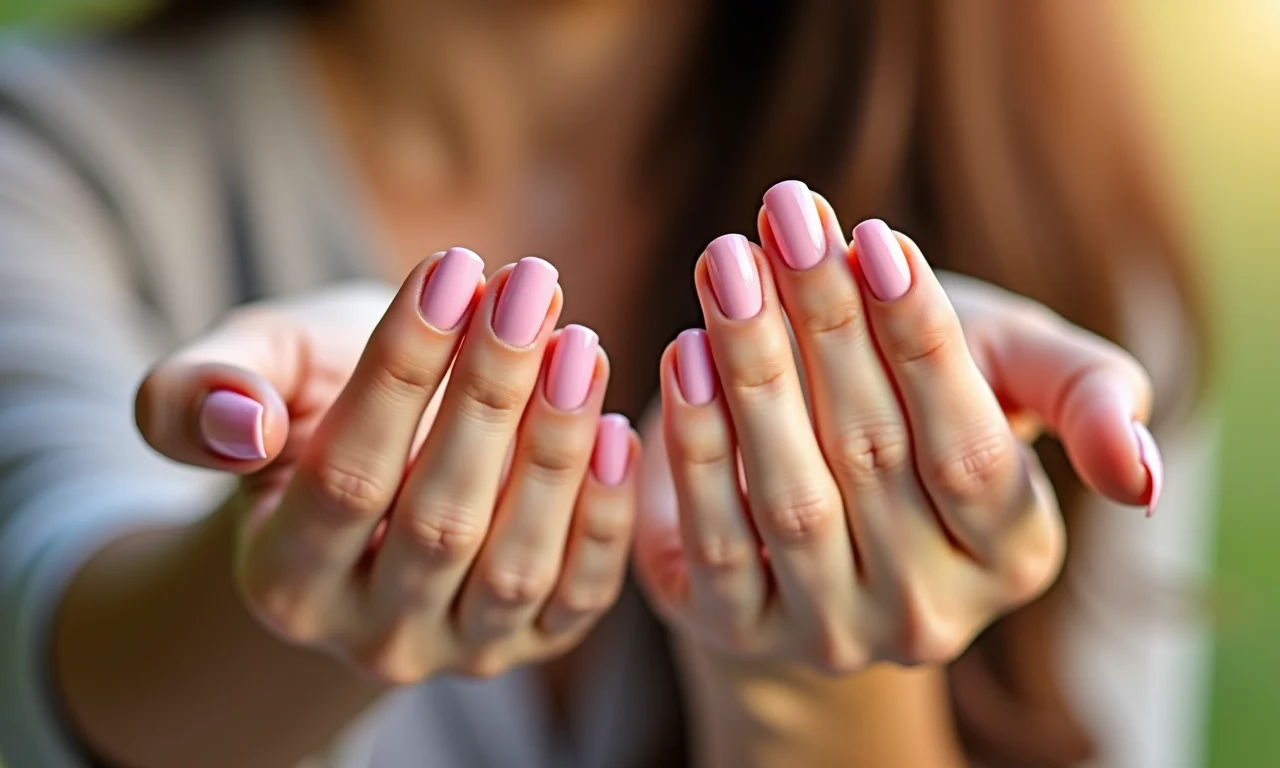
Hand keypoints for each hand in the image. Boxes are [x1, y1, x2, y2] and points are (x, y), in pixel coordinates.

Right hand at [135, 250, 636, 683]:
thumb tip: (240, 420)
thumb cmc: (308, 404)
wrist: (380, 467)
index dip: (401, 370)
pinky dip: (604, 516)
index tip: (453, 266)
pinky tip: (617, 427)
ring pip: (516, 565)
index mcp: (284, 580)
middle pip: (438, 520)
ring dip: (554, 448)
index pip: (345, 475)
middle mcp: (371, 636)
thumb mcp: (247, 379)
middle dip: (489, 393)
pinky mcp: (535, 641)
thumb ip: (197, 396)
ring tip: (580, 343)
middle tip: (532, 285)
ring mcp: (459, 648)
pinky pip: (580, 594)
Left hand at [634, 182, 1160, 671]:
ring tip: (725, 271)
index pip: (971, 447)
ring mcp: (830, 632)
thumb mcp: (1016, 383)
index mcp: (1015, 556)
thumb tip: (1142, 478)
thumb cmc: (928, 412)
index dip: (921, 341)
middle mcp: (929, 615)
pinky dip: (693, 450)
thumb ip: (1090, 400)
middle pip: (871, 460)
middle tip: (781, 219)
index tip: (874, 237)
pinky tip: (682, 357)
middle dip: (823, 326)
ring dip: (751, 376)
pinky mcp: (737, 630)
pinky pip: (712, 544)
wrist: (821, 493)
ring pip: (789, 502)